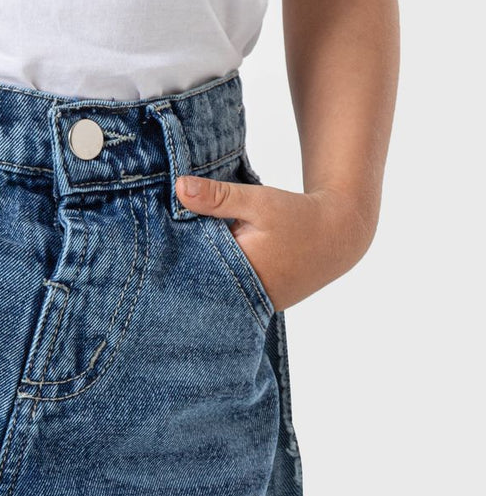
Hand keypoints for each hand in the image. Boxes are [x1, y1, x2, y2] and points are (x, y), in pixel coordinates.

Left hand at [175, 175, 375, 310]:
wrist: (337, 236)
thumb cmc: (298, 216)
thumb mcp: (258, 201)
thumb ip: (218, 197)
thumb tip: (178, 187)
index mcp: (239, 276)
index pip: (190, 269)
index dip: (173, 254)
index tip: (158, 239)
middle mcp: (243, 299)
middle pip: (199, 284)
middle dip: (183, 266)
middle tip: (160, 250)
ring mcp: (250, 307)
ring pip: (212, 290)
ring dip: (200, 273)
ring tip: (181, 259)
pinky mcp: (257, 305)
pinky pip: (228, 293)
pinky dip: (218, 278)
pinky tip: (209, 263)